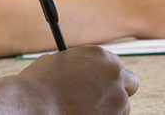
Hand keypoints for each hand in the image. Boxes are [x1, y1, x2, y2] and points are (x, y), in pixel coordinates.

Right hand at [18, 46, 136, 114]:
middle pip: (130, 82)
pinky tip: (82, 112)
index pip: (115, 64)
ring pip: (123, 104)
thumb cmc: (39, 83)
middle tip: (103, 96)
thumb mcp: (58, 62)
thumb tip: (83, 71)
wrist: (34, 102)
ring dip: (109, 107)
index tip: (100, 82)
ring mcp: (117, 97)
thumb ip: (79, 64)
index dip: (106, 75)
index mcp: (99, 55)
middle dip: (118, 89)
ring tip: (84, 108)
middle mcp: (113, 73)